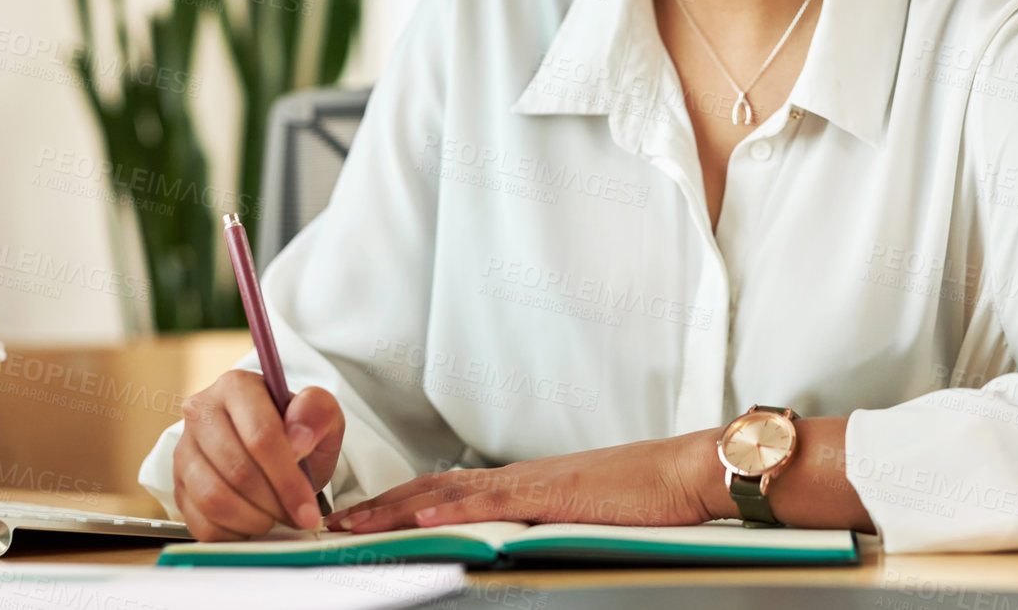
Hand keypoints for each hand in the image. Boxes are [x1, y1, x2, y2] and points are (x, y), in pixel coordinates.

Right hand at [172, 370, 344, 541]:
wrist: (271, 448)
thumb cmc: (297, 432)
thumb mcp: (321, 415)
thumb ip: (317, 413)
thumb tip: (299, 438)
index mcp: (237, 386)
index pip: (261, 436)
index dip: (288, 479)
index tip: (308, 510)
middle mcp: (201, 412)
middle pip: (237, 470)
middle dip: (274, 503)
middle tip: (296, 517)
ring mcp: (184, 450)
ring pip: (213, 498)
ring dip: (253, 519)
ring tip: (276, 516)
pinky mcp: (177, 485)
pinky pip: (200, 522)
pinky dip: (233, 532)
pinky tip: (254, 522)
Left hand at [326, 433, 715, 532]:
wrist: (684, 473)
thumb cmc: (645, 498)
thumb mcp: (581, 514)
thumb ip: (542, 525)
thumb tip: (512, 543)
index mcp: (522, 483)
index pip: (445, 492)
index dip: (398, 505)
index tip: (360, 519)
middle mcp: (517, 478)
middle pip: (432, 490)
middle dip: (380, 508)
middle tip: (332, 524)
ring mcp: (531, 484)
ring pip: (449, 496)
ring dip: (396, 511)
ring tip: (354, 525)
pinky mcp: (552, 496)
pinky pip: (493, 506)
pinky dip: (452, 514)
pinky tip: (422, 523)